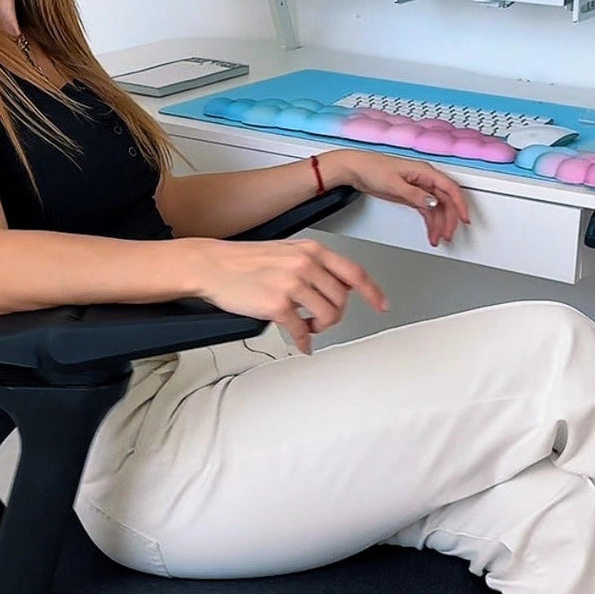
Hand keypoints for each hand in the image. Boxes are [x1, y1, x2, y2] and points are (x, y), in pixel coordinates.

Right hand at [194, 236, 387, 353]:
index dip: (373, 292)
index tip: (381, 305)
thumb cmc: (245, 260)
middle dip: (334, 315)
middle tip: (320, 319)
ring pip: (328, 315)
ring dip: (320, 327)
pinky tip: (300, 343)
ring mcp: (292, 284)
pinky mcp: (276, 305)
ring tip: (307, 327)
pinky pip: (301, 330)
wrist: (212, 265)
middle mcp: (305, 265)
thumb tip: (337, 286)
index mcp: (311, 250)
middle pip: (342, 299)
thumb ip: (314, 265)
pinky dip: (304, 341)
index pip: (354, 272)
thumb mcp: (286, 252)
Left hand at [336, 150, 469, 246]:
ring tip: (438, 238)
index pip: (449, 188)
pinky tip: (431, 233)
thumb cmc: (372, 169)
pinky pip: (427, 210)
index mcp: (424, 172)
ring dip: (439, 224)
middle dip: (449, 219)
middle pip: (445, 201)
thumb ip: (414, 194)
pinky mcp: (412, 195)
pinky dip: (430, 222)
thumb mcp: (394, 184)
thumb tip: (432, 202)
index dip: (459, 204)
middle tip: (447, 234)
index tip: (464, 218)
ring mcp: (419, 188)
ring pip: (437, 208)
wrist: (356, 170)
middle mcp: (424, 179)